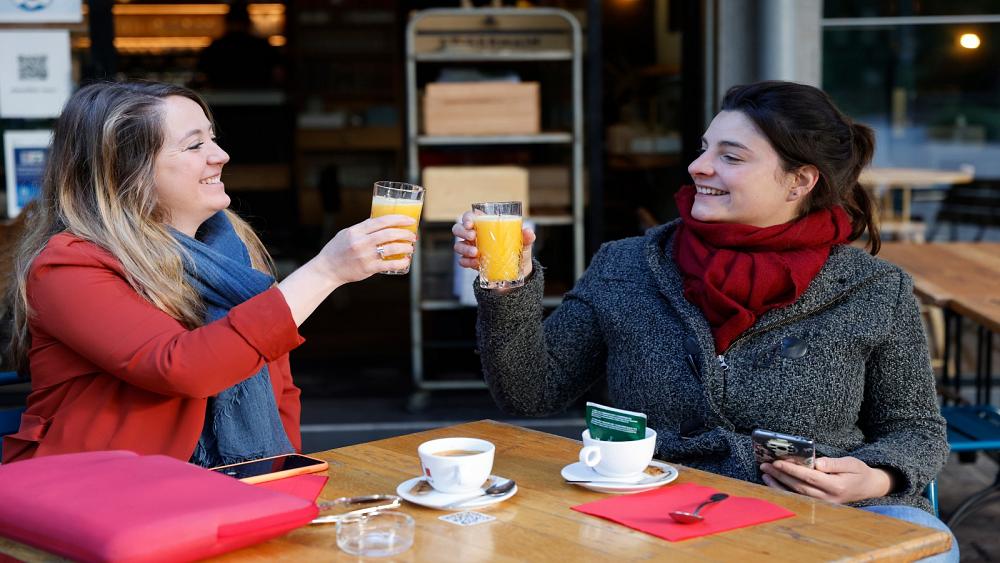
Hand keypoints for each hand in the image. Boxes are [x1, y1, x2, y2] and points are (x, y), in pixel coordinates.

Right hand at [318, 214, 416, 285]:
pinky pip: (389, 264)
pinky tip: (406, 261)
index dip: (398, 219)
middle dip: (405, 233)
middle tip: (413, 235)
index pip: (381, 221)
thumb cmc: (337, 249)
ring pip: (391, 248)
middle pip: (389, 233)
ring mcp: (365, 255)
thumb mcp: (347, 233)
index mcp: (356, 231)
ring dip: (405, 247)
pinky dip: (400, 262)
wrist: (327, 269)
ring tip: (411, 247)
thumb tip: (381, 221)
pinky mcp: (368, 268)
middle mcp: (361, 242)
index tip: (409, 219)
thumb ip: (363, 228)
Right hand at [452, 210, 536, 278]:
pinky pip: (462, 261)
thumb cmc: (517, 251)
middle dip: (462, 231)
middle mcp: (474, 236)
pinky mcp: (471, 262)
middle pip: (458, 229)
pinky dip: (466, 262)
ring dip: (464, 248)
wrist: (517, 271)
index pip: (470, 216)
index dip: (467, 217)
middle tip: (473, 236)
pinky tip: (476, 263)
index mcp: (484, 226)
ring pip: (458, 245)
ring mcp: (470, 249)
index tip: (471, 223)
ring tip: (476, 253)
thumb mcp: (523, 243)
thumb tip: (528, 232)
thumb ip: (526, 237)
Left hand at [760, 456, 894, 503]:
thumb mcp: (851, 463)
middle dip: (780, 475)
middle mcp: (828, 498)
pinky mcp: (819, 505)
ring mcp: (823, 504)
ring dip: (779, 484)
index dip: (792, 470)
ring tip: (765, 473)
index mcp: (836, 486)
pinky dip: (783, 490)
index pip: (809, 477)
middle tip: (765, 465)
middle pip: (799, 486)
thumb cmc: (858, 472)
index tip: (778, 462)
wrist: (868, 487)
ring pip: (796, 494)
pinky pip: (798, 498)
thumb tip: (817, 463)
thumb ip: (834, 463)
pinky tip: (772, 482)